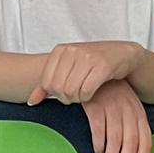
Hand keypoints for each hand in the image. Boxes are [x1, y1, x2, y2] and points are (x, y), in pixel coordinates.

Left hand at [29, 41, 144, 105]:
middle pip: (59, 88)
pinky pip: (87, 91)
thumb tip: (31, 102)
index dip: (55, 94)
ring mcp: (88, 57)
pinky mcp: (102, 66)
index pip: (47, 82)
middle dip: (67, 98)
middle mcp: (72, 51)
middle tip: (75, 96)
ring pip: (72, 91)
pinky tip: (91, 93)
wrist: (122, 54)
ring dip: (78, 98)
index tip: (65, 93)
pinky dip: (88, 97)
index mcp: (60, 50)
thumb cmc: (93, 63)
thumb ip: (47, 85)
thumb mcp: (68, 69)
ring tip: (83, 94)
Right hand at [82, 80, 151, 152]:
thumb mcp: (128, 108)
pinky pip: (99, 131)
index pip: (145, 142)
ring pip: (115, 141)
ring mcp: (113, 108)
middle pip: (131, 145)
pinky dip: (99, 145)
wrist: (95, 72)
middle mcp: (129, 112)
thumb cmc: (112, 94)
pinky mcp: (96, 106)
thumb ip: (131, 127)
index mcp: (139, 114)